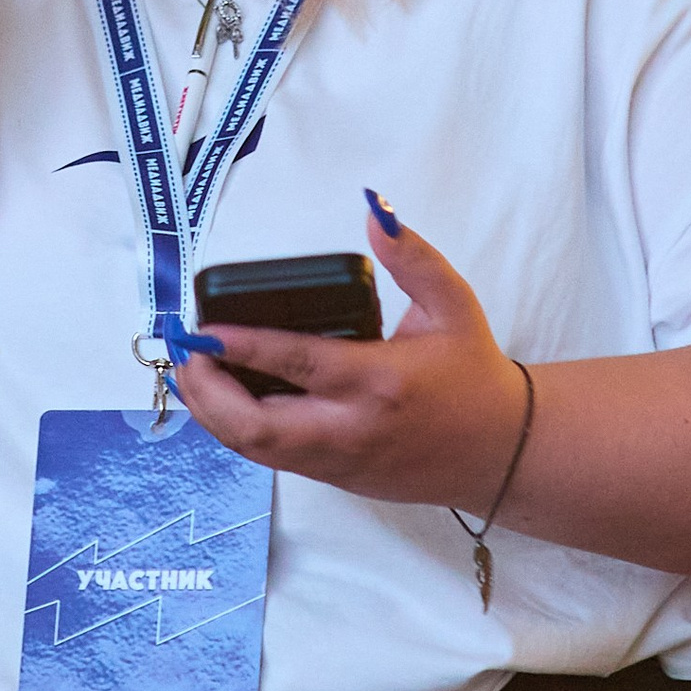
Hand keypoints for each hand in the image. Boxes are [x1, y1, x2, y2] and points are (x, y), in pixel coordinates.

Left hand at [170, 202, 531, 512]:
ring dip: (215, 416)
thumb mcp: (452, 305)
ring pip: (257, 451)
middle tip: (187, 357)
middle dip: (208, 394)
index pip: (294, 363)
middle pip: (257, 427)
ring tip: (192, 376)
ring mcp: (341, 461)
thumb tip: (375, 211)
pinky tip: (225, 402)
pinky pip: (274, 460)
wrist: (503, 452)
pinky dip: (240, 432)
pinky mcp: (337, 479)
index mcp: (379, 381)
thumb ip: (413, 258)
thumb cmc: (475, 375)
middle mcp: (353, 428)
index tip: (203, 331)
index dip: (240, 347)